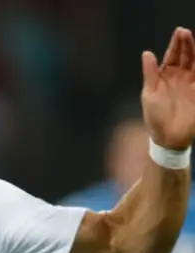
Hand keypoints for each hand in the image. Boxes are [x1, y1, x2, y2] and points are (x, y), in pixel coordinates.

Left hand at [142, 27, 194, 149]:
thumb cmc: (154, 116)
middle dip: (186, 43)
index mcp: (164, 76)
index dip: (176, 43)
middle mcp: (179, 77)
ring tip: (193, 39)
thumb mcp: (150, 93)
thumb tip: (147, 53)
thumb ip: (150, 73)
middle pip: (185, 55)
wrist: (168, 137)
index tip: (179, 31)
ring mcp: (190, 83)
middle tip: (186, 32)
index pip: (172, 55)